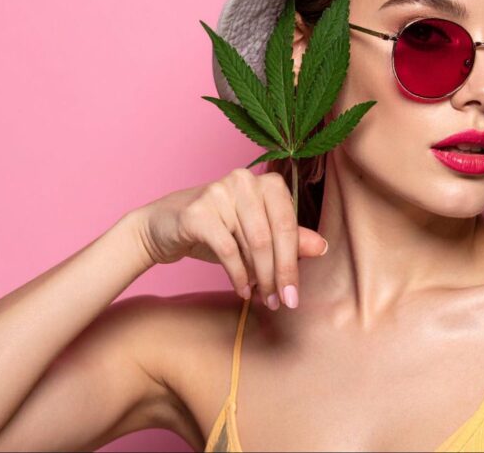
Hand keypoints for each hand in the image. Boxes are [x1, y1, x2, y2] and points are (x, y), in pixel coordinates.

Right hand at [129, 168, 327, 308]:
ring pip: (253, 243)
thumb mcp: (256, 236)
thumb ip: (288, 239)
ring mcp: (219, 192)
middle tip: (281, 302)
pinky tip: (242, 290)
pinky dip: (238, 275)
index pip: (288, 224)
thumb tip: (322, 247)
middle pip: (273, 235)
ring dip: (260, 278)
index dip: (294, 262)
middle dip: (279, 274)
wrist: (161, 227)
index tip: (294, 294)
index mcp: (265, 182)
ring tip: (261, 298)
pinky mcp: (197, 211)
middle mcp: (244, 180)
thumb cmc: (216, 230)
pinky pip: (228, 249)